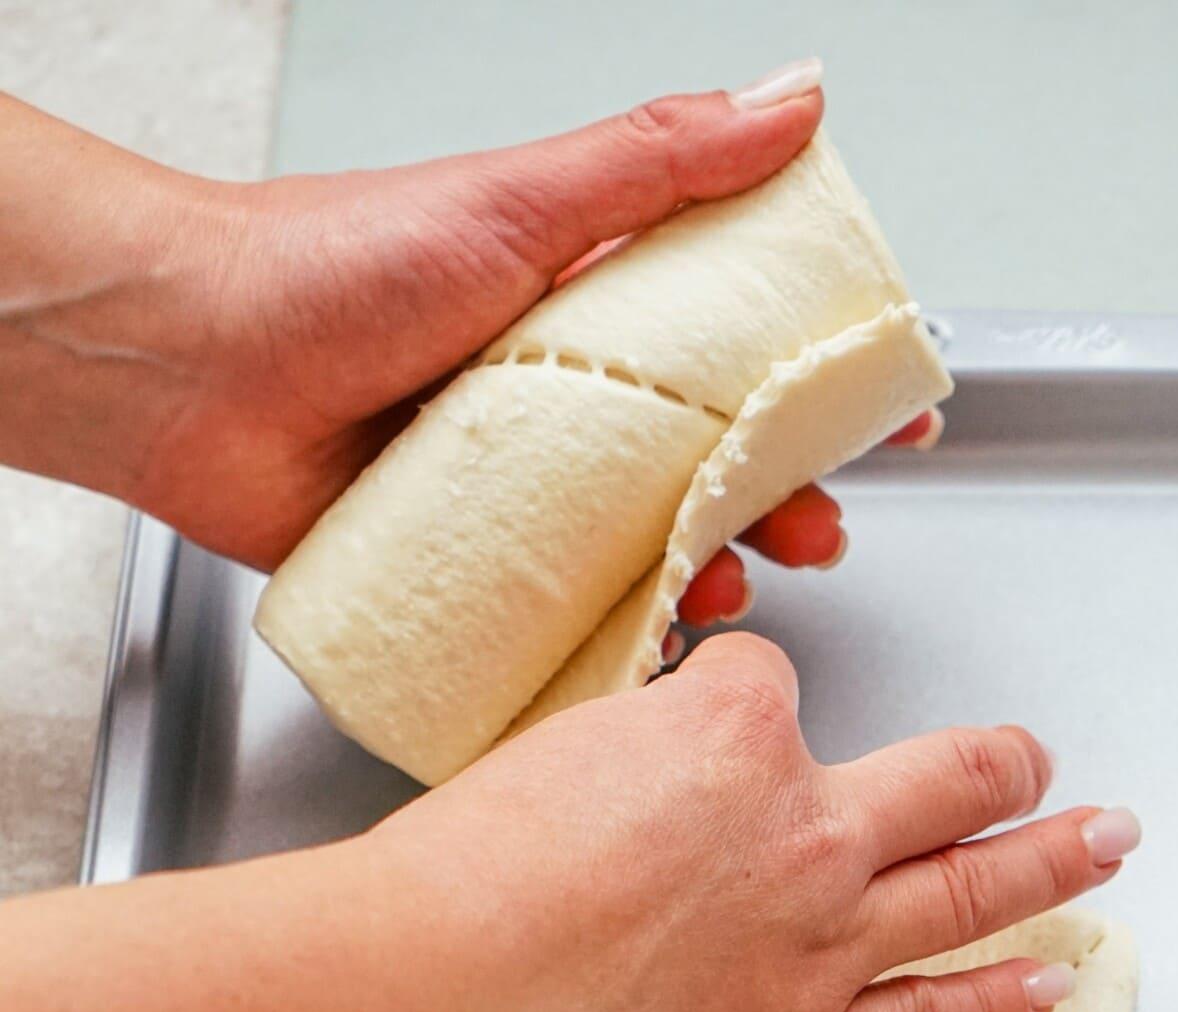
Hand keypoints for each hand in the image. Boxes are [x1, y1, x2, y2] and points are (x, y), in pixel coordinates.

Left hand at [0, 77, 939, 583]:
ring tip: (725, 588)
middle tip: (819, 528)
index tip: (886, 413)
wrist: (192, 368)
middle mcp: (566, 401)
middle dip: (783, 502)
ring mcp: (524, 491)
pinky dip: (618, 637)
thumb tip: (791, 101)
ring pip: (651, 547)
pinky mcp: (473, 567)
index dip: (823, 383)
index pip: (743, 344)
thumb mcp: (519, 201)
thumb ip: (661, 161)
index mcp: (592, 304)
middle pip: (713, 461)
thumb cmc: (326, 270)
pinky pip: (568, 614)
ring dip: (708, 574)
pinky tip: (648, 645)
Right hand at [0, 633, 1137, 1011]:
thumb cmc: (452, 891)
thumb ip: (620, 765)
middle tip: (1032, 761)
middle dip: (1003, 765)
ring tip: (1107, 838)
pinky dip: (1001, 1002)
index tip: (719, 743)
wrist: (429, 1004)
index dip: (746, 715)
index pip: (774, 693)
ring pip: (973, 886)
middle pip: (946, 774)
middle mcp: (801, 827)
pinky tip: (1048, 985)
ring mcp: (819, 944)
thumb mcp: (537, 763)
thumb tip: (635, 792)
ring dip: (1054, 859)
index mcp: (728, 730)